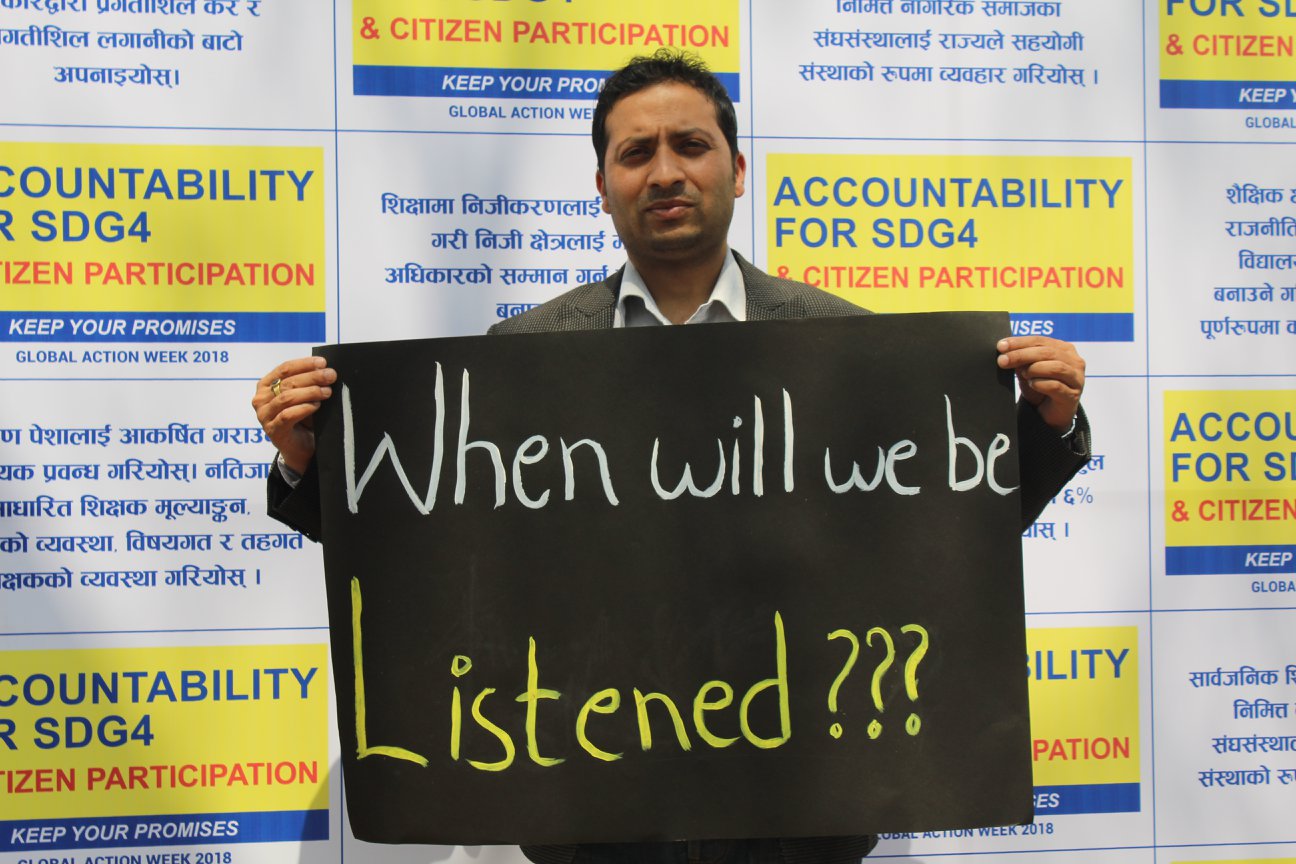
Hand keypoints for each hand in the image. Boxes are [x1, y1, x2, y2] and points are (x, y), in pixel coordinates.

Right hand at [252, 356, 336, 474]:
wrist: (302, 447)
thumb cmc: (303, 417)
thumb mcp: (304, 395)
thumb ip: (309, 382)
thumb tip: (326, 369)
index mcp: (266, 385)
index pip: (284, 369)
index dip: (304, 364)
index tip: (323, 363)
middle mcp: (261, 399)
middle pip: (287, 382)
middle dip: (312, 377)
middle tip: (330, 376)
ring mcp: (264, 415)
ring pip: (286, 398)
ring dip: (310, 392)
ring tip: (327, 392)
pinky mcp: (273, 430)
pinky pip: (287, 415)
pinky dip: (304, 408)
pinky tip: (316, 406)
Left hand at [996, 336, 1084, 432]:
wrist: (1048, 414)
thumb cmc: (1040, 387)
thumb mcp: (1028, 370)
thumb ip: (1021, 360)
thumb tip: (1006, 351)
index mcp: (1064, 349)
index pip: (1040, 341)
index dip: (1020, 342)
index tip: (1001, 346)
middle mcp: (1074, 361)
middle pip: (1047, 352)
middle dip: (1022, 355)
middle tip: (1003, 360)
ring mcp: (1076, 379)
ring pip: (1056, 367)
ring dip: (1034, 369)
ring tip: (1023, 374)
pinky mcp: (1072, 396)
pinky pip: (1056, 386)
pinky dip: (1040, 384)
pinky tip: (1032, 384)